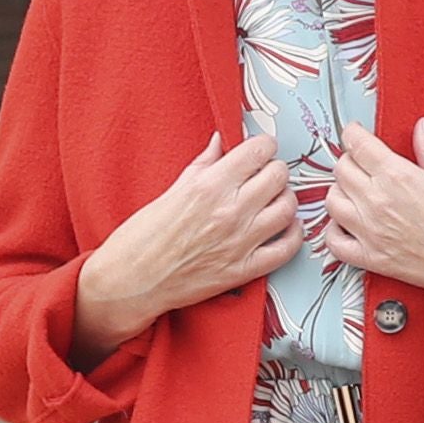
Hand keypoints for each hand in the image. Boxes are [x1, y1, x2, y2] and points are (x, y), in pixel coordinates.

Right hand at [71, 130, 298, 356]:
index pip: (259, 151)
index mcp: (209, 185)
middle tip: (263, 175)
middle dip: (273, 170)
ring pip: (288, 208)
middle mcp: (229, 211)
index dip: (263, 146)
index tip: (259, 151)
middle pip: (279, 175)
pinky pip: (287, 248)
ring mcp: (240, 242)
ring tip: (271, 200)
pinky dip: (292, 235)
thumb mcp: (172, 189)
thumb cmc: (143, 237)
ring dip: (283, 199)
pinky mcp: (244, 270)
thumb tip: (221, 141)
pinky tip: (282, 228)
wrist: (132, 281)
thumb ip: (204, 164)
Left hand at [325, 118, 423, 329]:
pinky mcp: (372, 259)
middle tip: (363, 162)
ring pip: (331, 201)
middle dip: (350, 160)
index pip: (357, 144)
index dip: (353, 134)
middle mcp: (378, 202)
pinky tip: (346, 225)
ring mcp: (371, 232)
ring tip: (355, 192)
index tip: (356, 134)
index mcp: (398, 176)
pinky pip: (334, 243)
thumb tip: (422, 128)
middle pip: (341, 169)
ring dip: (340, 192)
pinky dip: (334, 232)